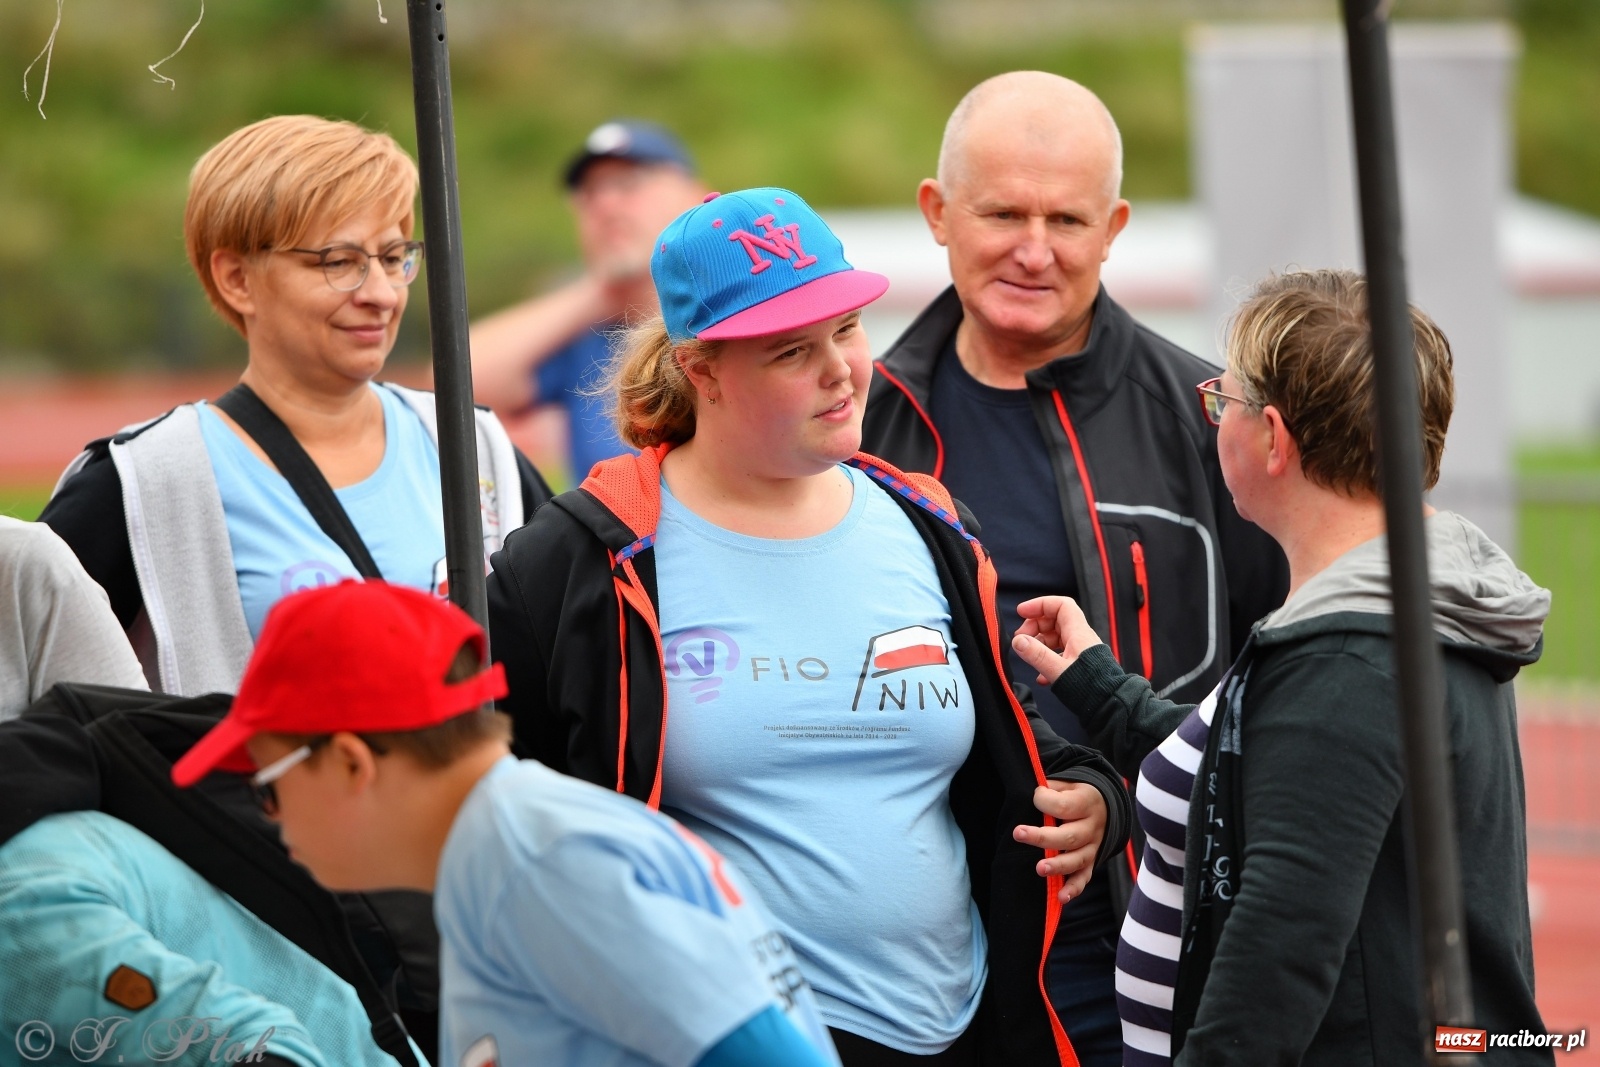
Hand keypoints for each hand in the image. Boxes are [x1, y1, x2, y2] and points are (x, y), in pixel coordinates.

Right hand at [1011, 595, 1103, 686]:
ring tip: (1028, 656)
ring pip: (1057, 637)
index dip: (1040, 604)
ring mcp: (1081, 651)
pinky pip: (1061, 654)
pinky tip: (1041, 676)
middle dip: (1035, 626)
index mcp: (1078, 633)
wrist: (1110, 703)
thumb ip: (1036, 655)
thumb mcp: (1058, 670)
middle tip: (1021, 638)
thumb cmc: (1089, 686)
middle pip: (1056, 620)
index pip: (1060, 605)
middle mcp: (1081, 638)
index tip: (1022, 612)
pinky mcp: (1081, 664)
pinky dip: (1048, 659)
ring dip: (1040, 643)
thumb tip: (1018, 641)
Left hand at [1013, 781, 1106, 902]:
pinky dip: (1074, 888)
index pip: (1065, 806)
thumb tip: (1032, 791)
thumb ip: (1051, 788)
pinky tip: (1061, 897)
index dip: (1044, 801)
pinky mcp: (1090, 863)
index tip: (1034, 797)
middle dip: (1043, 837)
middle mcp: (1092, 827)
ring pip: (1077, 859)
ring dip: (1058, 866)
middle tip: (1018, 834)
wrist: (1105, 807)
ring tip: (1040, 869)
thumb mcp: (1067, 784)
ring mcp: (1093, 847)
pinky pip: (1084, 877)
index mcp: (1086, 803)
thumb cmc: (1075, 795)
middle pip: (1070, 836)